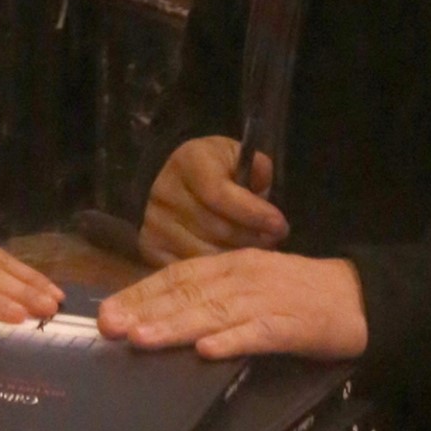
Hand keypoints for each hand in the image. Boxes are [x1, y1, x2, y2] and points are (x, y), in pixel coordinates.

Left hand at [97, 249, 367, 362]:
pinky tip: (206, 351)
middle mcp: (241, 277)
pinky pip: (257, 334)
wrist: (357, 296)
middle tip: (108, 326)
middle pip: (187, 293)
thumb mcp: (250, 285)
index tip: (106, 309)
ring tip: (142, 338)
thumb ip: (212, 296)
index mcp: (230, 266)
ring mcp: (265, 300)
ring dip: (175, 325)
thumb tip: (160, 314)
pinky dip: (231, 341)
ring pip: (213, 312)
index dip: (140, 292)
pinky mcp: (290, 325)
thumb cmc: (297, 294)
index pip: (177, 277)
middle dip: (145, 309)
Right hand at [139, 136, 288, 266]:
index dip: (254, 213)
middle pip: (217, 229)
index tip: (281, 225)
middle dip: (252, 239)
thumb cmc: (217, 170)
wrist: (175, 182)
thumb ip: (257, 170)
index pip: (220, 195)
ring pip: (206, 254)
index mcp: (189, 162)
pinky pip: (190, 270)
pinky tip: (230, 266)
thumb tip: (263, 192)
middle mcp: (165, 192)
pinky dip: (214, 272)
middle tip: (272, 242)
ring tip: (253, 253)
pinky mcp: (150, 249)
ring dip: (236, 259)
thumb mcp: (238, 157)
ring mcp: (154, 223)